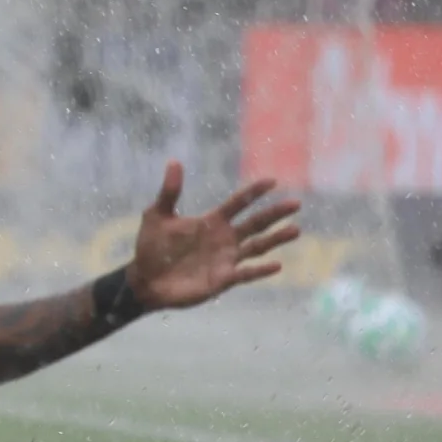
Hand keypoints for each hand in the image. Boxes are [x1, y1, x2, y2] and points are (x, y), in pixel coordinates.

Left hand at [125, 162, 300, 311]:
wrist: (146, 280)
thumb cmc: (151, 247)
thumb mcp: (157, 216)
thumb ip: (169, 192)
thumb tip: (174, 161)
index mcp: (212, 222)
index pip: (238, 203)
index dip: (253, 192)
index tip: (272, 180)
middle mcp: (224, 239)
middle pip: (255, 223)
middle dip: (274, 213)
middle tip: (295, 203)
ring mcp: (226, 259)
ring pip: (257, 247)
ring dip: (276, 239)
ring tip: (295, 229)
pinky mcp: (223, 279)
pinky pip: (246, 273)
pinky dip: (260, 270)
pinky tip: (277, 265)